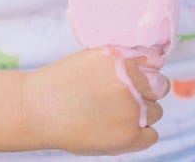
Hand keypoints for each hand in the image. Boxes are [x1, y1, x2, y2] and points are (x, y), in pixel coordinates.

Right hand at [21, 48, 169, 155]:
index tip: (128, 79)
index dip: (142, 73)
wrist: (36, 109)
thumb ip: (123, 60)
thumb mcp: (93, 58)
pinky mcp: (127, 136)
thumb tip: (152, 64)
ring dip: (141, 113)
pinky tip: (121, 128)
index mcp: (123, 60)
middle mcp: (131, 84)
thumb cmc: (61, 83)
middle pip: (159, 89)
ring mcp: (131, 111)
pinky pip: (151, 135)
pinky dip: (140, 133)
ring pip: (155, 112)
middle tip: (118, 98)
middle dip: (144, 92)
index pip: (154, 65)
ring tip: (112, 114)